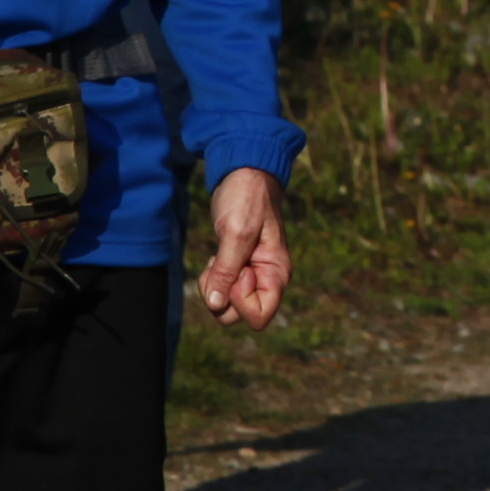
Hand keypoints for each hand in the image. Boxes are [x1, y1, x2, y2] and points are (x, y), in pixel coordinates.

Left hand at [190, 167, 290, 329]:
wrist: (244, 174)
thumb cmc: (246, 199)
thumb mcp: (236, 233)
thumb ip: (227, 271)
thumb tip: (216, 305)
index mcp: (277, 274)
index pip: (259, 317)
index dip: (240, 301)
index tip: (239, 270)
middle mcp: (267, 280)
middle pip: (238, 315)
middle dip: (222, 295)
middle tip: (220, 263)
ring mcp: (252, 276)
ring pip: (226, 304)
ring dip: (214, 286)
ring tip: (217, 258)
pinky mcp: (237, 268)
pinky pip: (221, 290)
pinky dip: (213, 278)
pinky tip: (217, 256)